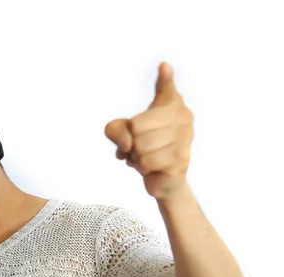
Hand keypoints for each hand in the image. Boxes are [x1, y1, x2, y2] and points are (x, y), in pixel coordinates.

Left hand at [104, 62, 193, 199]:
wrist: (163, 177)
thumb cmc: (144, 147)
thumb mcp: (123, 133)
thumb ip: (116, 130)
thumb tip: (127, 143)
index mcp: (171, 102)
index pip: (165, 89)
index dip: (158, 86)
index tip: (160, 73)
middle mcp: (184, 116)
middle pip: (136, 129)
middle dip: (130, 144)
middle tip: (138, 148)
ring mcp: (186, 138)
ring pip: (141, 148)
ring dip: (136, 158)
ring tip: (145, 157)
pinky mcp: (182, 159)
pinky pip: (148, 163)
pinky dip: (143, 168)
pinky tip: (152, 167)